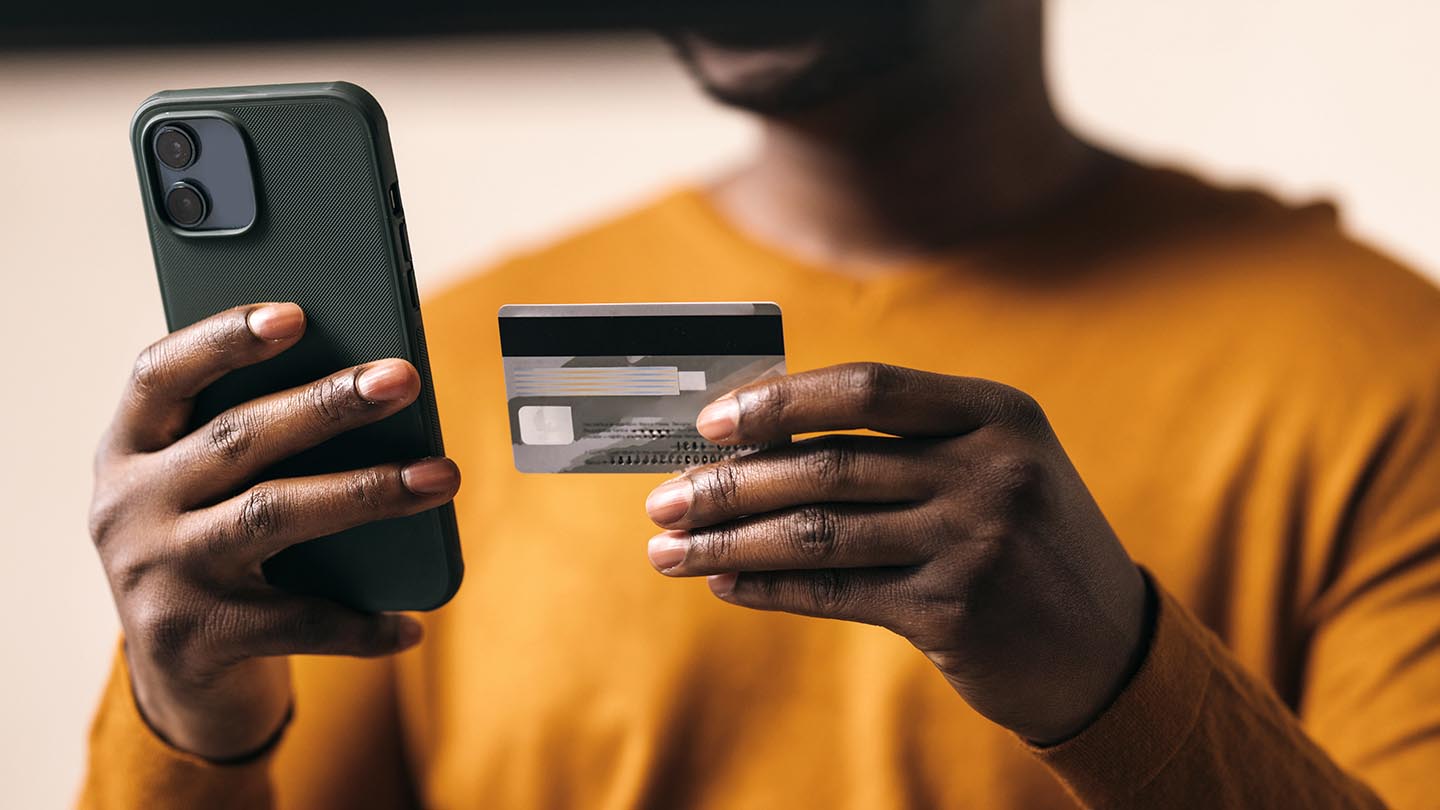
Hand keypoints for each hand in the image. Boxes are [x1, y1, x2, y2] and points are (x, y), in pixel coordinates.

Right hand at [88, 303, 460, 758]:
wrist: (177, 675)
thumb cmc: (216, 546)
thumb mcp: (211, 487)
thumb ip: (256, 437)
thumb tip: (371, 383)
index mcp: (129, 448)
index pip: (161, 374)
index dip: (223, 339)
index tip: (295, 314)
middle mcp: (127, 505)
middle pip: (239, 436)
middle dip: (328, 404)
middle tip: (403, 378)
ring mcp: (155, 574)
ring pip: (272, 514)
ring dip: (367, 491)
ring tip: (442, 477)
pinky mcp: (193, 637)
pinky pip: (297, 620)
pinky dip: (362, 623)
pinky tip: (412, 622)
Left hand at [644, 362, 1148, 743]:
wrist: (1109, 646)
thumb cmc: (1026, 539)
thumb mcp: (992, 466)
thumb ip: (898, 445)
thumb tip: (758, 442)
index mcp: (998, 414)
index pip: (868, 388)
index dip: (780, 401)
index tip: (712, 423)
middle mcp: (992, 471)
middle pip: (829, 467)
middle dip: (730, 485)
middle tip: (663, 502)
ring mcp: (976, 544)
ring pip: (821, 534)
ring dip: (730, 541)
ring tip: (669, 550)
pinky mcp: (955, 613)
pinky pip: (837, 592)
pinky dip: (770, 586)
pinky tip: (726, 581)